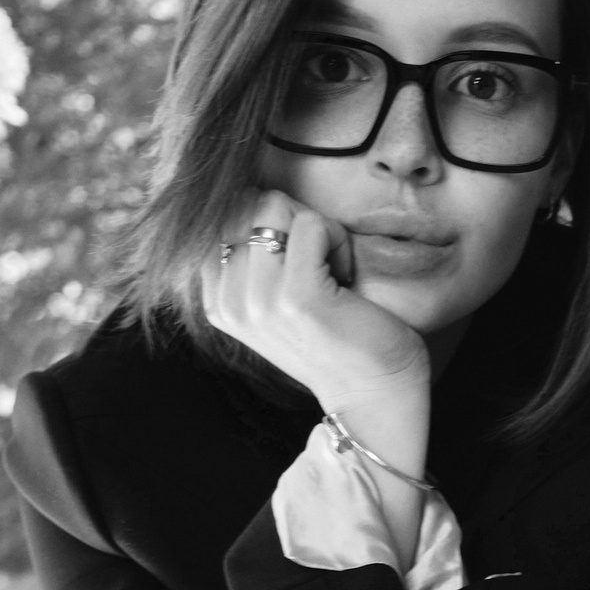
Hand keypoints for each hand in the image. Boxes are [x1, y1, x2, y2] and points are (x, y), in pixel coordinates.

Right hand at [202, 190, 431, 483]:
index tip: (299, 271)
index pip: (225, 214)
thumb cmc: (337, 339)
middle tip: (321, 269)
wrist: (373, 397)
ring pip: (276, 206)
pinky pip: (312, 223)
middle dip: (294, 221)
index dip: (272, 225)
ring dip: (318, 230)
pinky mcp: (297, 297)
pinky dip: (339, 241)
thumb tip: (246, 192)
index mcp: (216, 301)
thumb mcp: (276, 298)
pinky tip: (347, 281)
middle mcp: (227, 302)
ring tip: (334, 276)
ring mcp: (258, 301)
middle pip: (249, 203)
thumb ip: (251, 258)